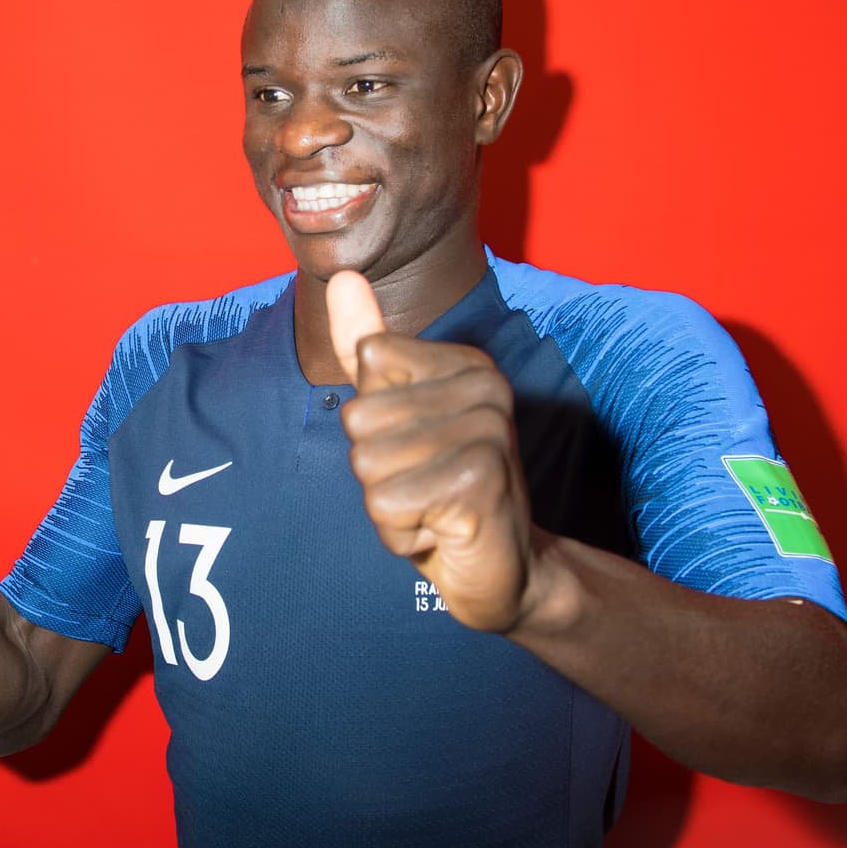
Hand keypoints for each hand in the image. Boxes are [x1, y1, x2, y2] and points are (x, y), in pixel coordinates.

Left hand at [327, 271, 543, 633]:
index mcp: (465, 362)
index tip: (416, 445)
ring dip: (388, 506)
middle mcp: (485, 388)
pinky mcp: (481, 482)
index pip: (367, 362)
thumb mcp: (397, 415)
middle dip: (376, 471)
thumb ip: (369, 349)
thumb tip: (341, 276)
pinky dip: (400, 535)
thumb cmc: (442, 489)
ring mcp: (489, 432)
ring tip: (432, 509)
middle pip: (359, 418)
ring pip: (367, 465)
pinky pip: (386, 506)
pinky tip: (440, 532)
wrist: (505, 570)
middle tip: (425, 487)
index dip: (373, 421)